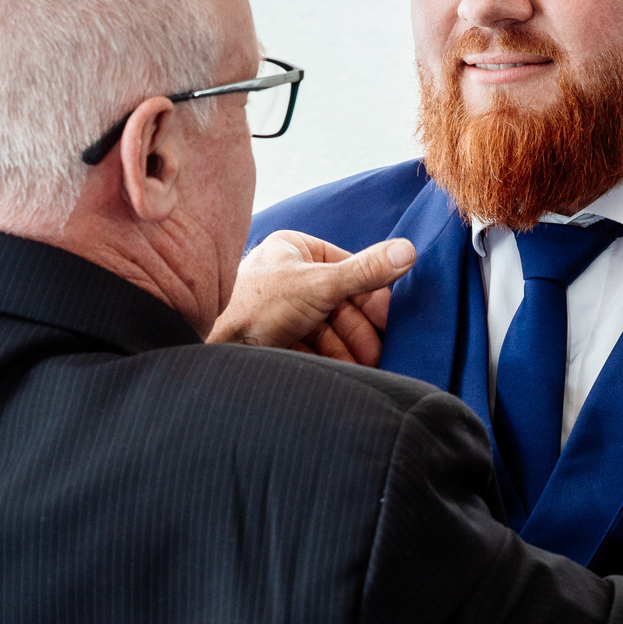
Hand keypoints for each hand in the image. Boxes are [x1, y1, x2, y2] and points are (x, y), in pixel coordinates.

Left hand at [208, 229, 415, 363]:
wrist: (215, 351)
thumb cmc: (256, 307)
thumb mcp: (320, 284)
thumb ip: (365, 272)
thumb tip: (407, 251)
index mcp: (294, 249)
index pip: (348, 268)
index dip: (371, 297)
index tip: (390, 321)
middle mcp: (287, 275)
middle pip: (340, 303)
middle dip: (359, 331)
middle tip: (378, 353)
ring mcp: (281, 308)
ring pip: (328, 328)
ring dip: (348, 350)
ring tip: (363, 367)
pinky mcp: (276, 337)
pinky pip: (312, 346)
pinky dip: (329, 360)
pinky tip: (342, 373)